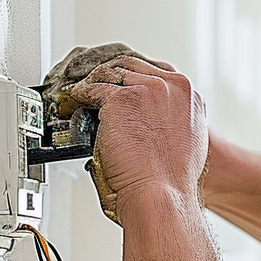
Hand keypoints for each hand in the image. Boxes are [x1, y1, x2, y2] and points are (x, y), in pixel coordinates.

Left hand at [69, 57, 208, 220]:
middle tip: (96, 88)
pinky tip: (72, 103)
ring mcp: (146, 90)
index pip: (156, 72)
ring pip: (109, 74)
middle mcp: (171, 87)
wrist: (161, 194)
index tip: (123, 85)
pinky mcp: (121, 99)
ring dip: (92, 83)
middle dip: (111, 76)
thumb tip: (153, 118)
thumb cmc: (172, 179)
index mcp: (188, 95)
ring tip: (79, 95)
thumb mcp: (188, 140)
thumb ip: (173, 119)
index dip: (135, 77)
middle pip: (131, 67)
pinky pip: (92, 89)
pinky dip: (78, 96)